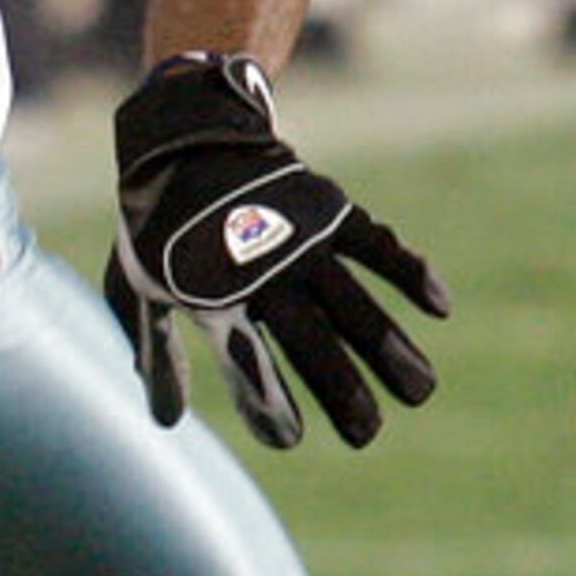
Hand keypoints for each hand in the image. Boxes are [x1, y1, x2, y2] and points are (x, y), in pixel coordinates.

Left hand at [104, 52, 446, 449]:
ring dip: (389, 347)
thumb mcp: (134, 286)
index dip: (266, 400)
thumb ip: (153, 351)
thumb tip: (166, 421)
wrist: (183, 135)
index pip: (246, 360)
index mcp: (213, 292)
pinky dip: (409, 272)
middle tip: (366, 434)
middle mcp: (265, 269)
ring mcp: (302, 239)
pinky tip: (441, 307)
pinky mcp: (329, 211)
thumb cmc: (155, 223)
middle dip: (341, 390)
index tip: (289, 440)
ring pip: (354, 302)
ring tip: (421, 391)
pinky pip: (377, 245)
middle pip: (313, 340)